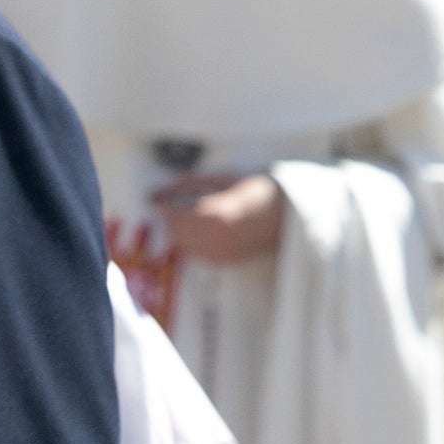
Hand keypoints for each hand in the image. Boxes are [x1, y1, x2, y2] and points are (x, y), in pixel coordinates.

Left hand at [153, 171, 287, 266]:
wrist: (289, 216)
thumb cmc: (258, 192)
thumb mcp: (222, 180)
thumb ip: (188, 185)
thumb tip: (159, 191)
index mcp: (212, 216)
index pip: (172, 214)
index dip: (162, 205)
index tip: (155, 198)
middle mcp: (213, 240)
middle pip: (174, 232)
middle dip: (171, 218)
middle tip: (172, 205)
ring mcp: (220, 254)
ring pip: (184, 245)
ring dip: (180, 231)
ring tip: (188, 216)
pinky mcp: (226, 262)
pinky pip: (197, 253)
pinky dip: (193, 241)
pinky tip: (203, 229)